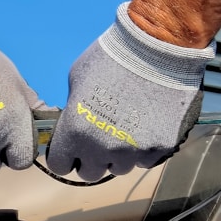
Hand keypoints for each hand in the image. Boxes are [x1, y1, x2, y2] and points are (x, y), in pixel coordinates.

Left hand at [46, 3, 214, 181]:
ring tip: (126, 131)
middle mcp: (103, 149)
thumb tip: (76, 123)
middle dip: (91, 159)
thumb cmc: (111, 56)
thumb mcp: (77, 79)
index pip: (60, 165)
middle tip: (99, 140)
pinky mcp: (160, 148)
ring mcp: (133, 151)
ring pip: (120, 168)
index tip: (71, 149)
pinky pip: (145, 160)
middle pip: (90, 173)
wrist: (157, 46)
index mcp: (76, 132)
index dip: (65, 156)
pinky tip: (146, 128)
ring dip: (118, 155)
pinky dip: (143, 149)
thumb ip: (74, 110)